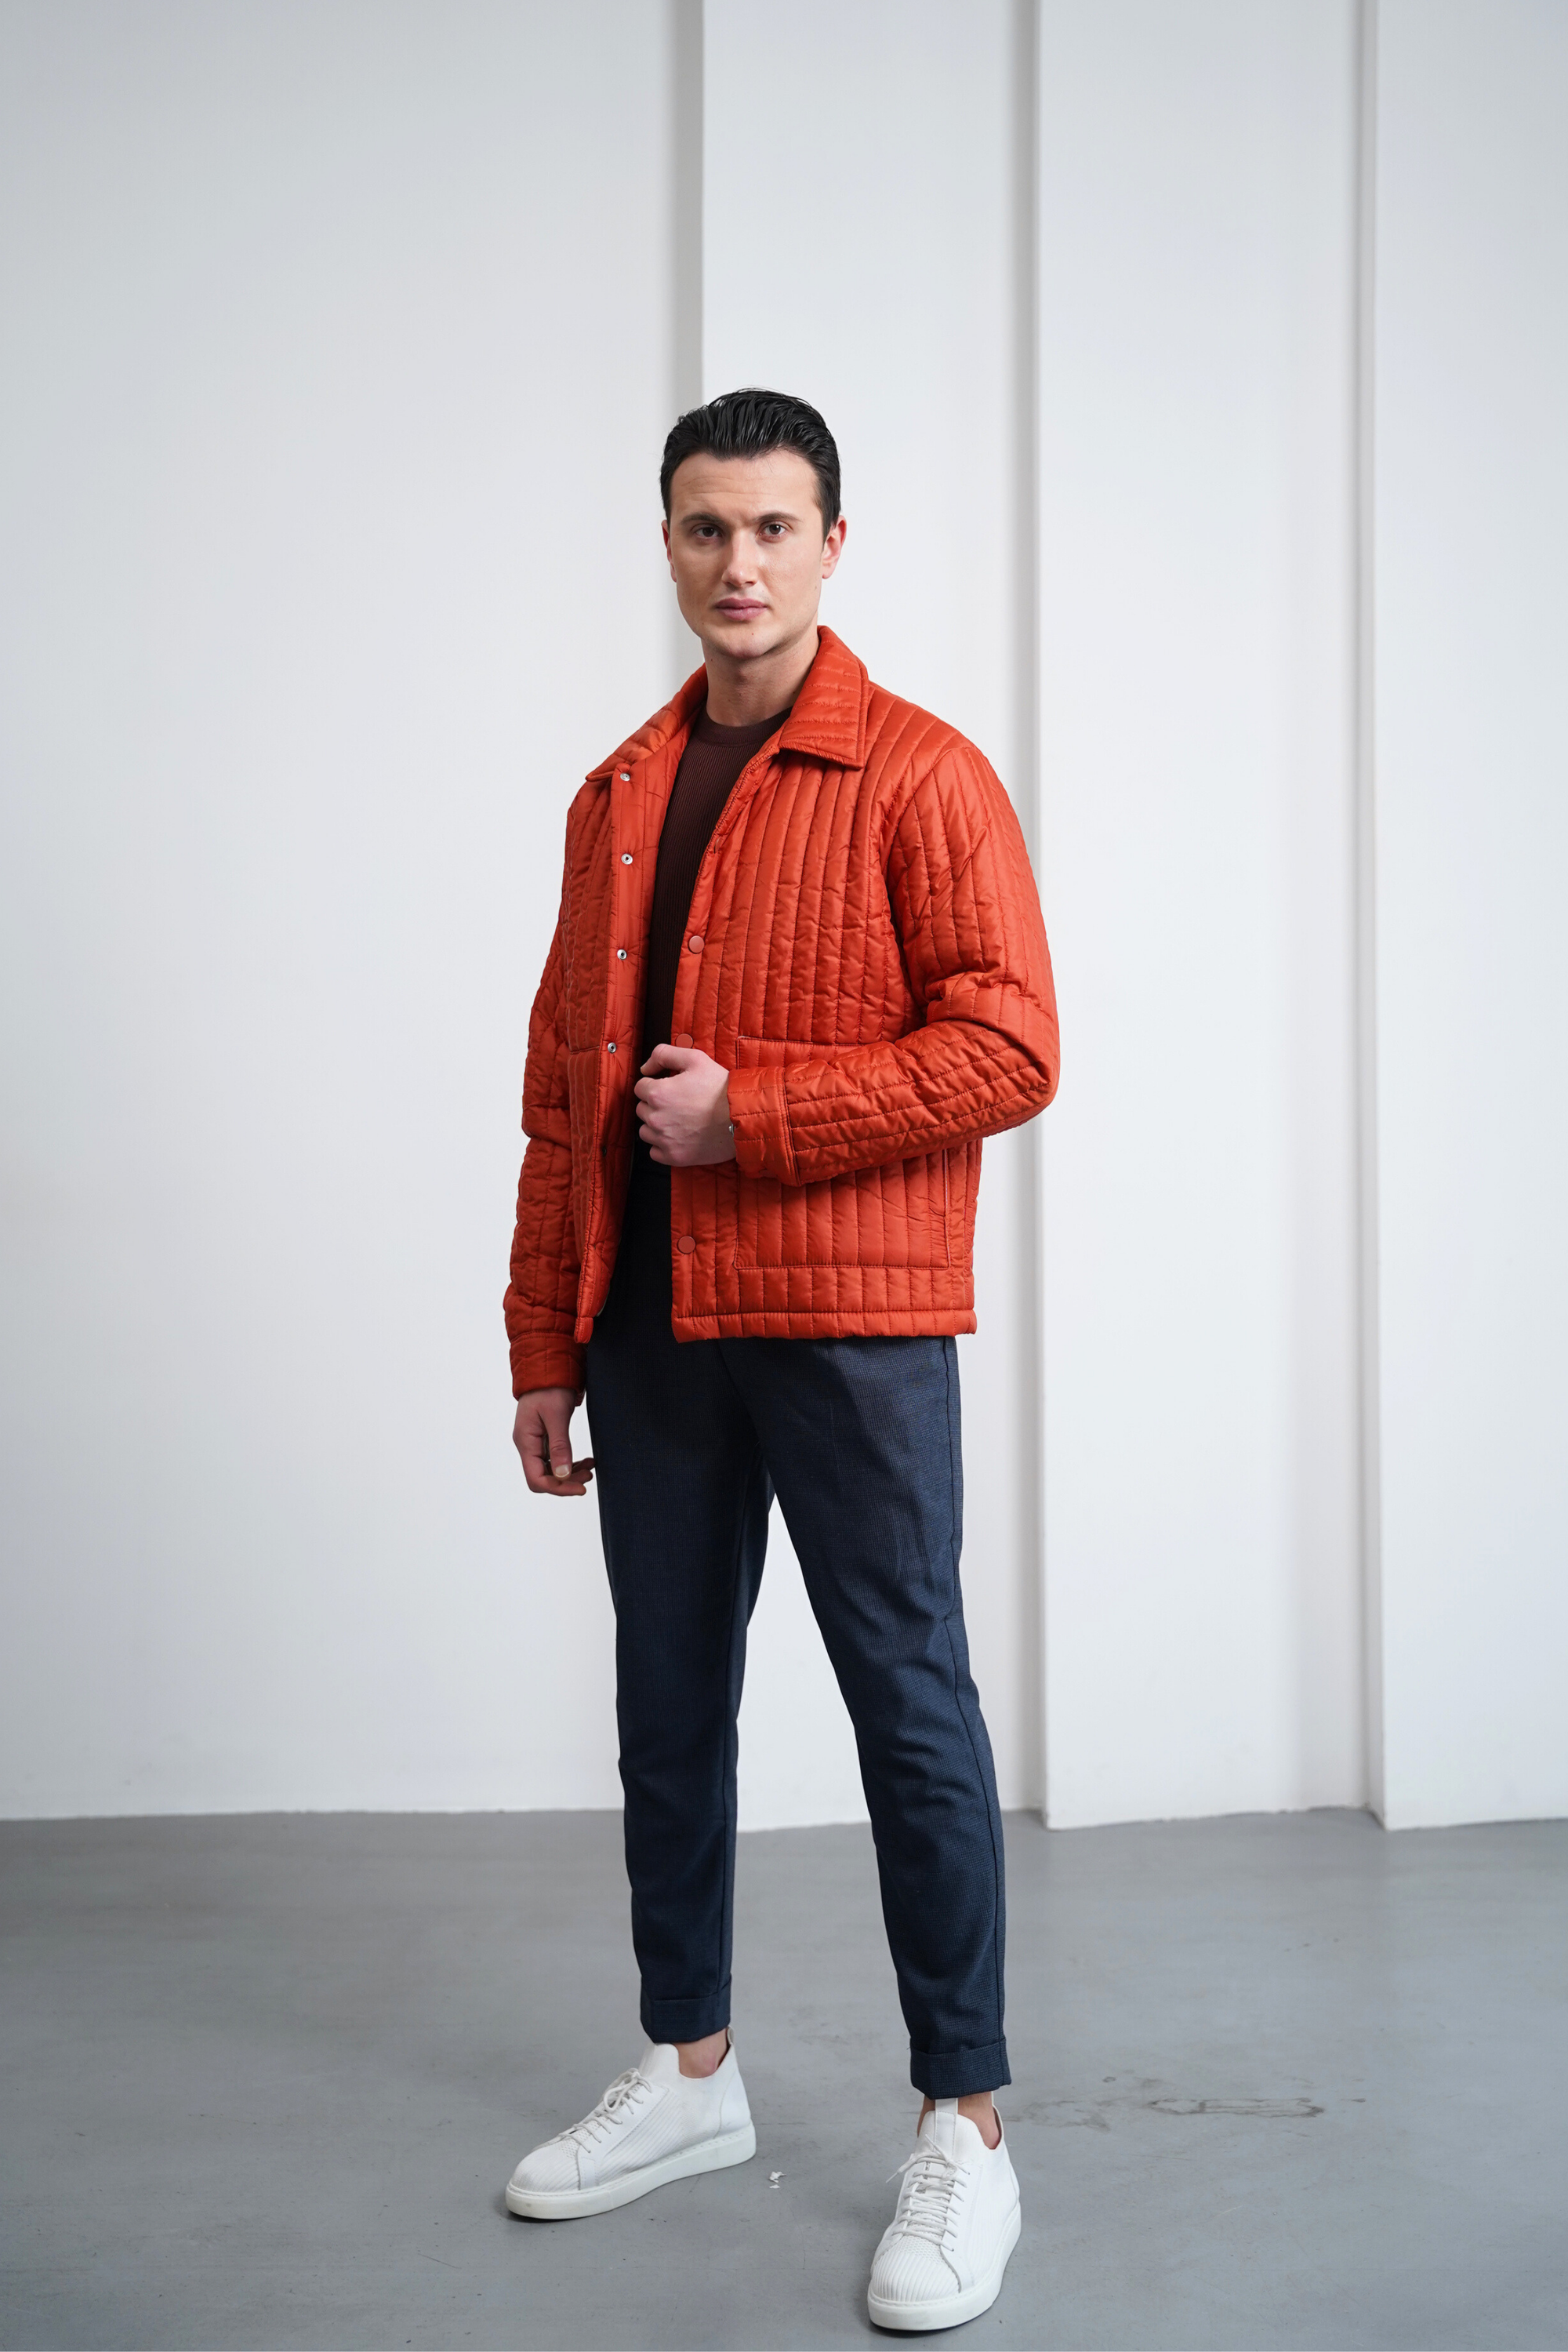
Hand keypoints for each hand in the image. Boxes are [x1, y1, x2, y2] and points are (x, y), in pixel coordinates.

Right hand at [513, 1386, 593, 1496]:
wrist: (547, 1369)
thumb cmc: (549, 1388)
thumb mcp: (557, 1416)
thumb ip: (559, 1447)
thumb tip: (562, 1475)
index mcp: (525, 1442)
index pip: (537, 1479)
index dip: (559, 1488)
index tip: (581, 1488)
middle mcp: (527, 1445)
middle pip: (543, 1478)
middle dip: (566, 1481)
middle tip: (589, 1476)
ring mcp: (534, 1443)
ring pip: (551, 1470)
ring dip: (570, 1473)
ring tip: (590, 1468)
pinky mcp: (543, 1438)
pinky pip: (555, 1459)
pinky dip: (570, 1462)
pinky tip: (585, 1461)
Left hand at [634, 1044, 735, 1165]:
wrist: (742, 1117)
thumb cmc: (720, 1088)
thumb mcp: (695, 1059)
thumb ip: (663, 1054)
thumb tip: (645, 1068)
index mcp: (658, 1093)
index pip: (640, 1088)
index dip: (654, 1085)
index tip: (669, 1089)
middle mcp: (656, 1118)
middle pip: (641, 1109)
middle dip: (655, 1105)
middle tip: (677, 1104)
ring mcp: (664, 1140)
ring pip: (645, 1131)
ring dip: (656, 1126)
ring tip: (677, 1121)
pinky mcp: (673, 1157)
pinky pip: (654, 1152)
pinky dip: (662, 1145)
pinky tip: (678, 1137)